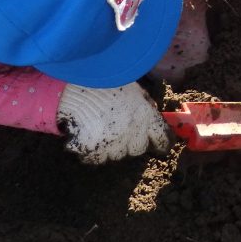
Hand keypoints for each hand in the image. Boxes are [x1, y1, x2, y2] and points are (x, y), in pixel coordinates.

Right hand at [56, 82, 172, 164]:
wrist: (77, 86)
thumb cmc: (107, 83)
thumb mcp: (134, 89)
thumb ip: (146, 105)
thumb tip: (153, 115)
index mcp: (146, 116)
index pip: (163, 139)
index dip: (162, 143)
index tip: (160, 145)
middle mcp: (133, 133)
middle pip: (138, 149)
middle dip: (132, 142)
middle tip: (120, 128)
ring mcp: (113, 143)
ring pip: (116, 155)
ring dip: (111, 146)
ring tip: (100, 128)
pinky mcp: (93, 150)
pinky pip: (95, 157)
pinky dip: (91, 150)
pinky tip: (87, 135)